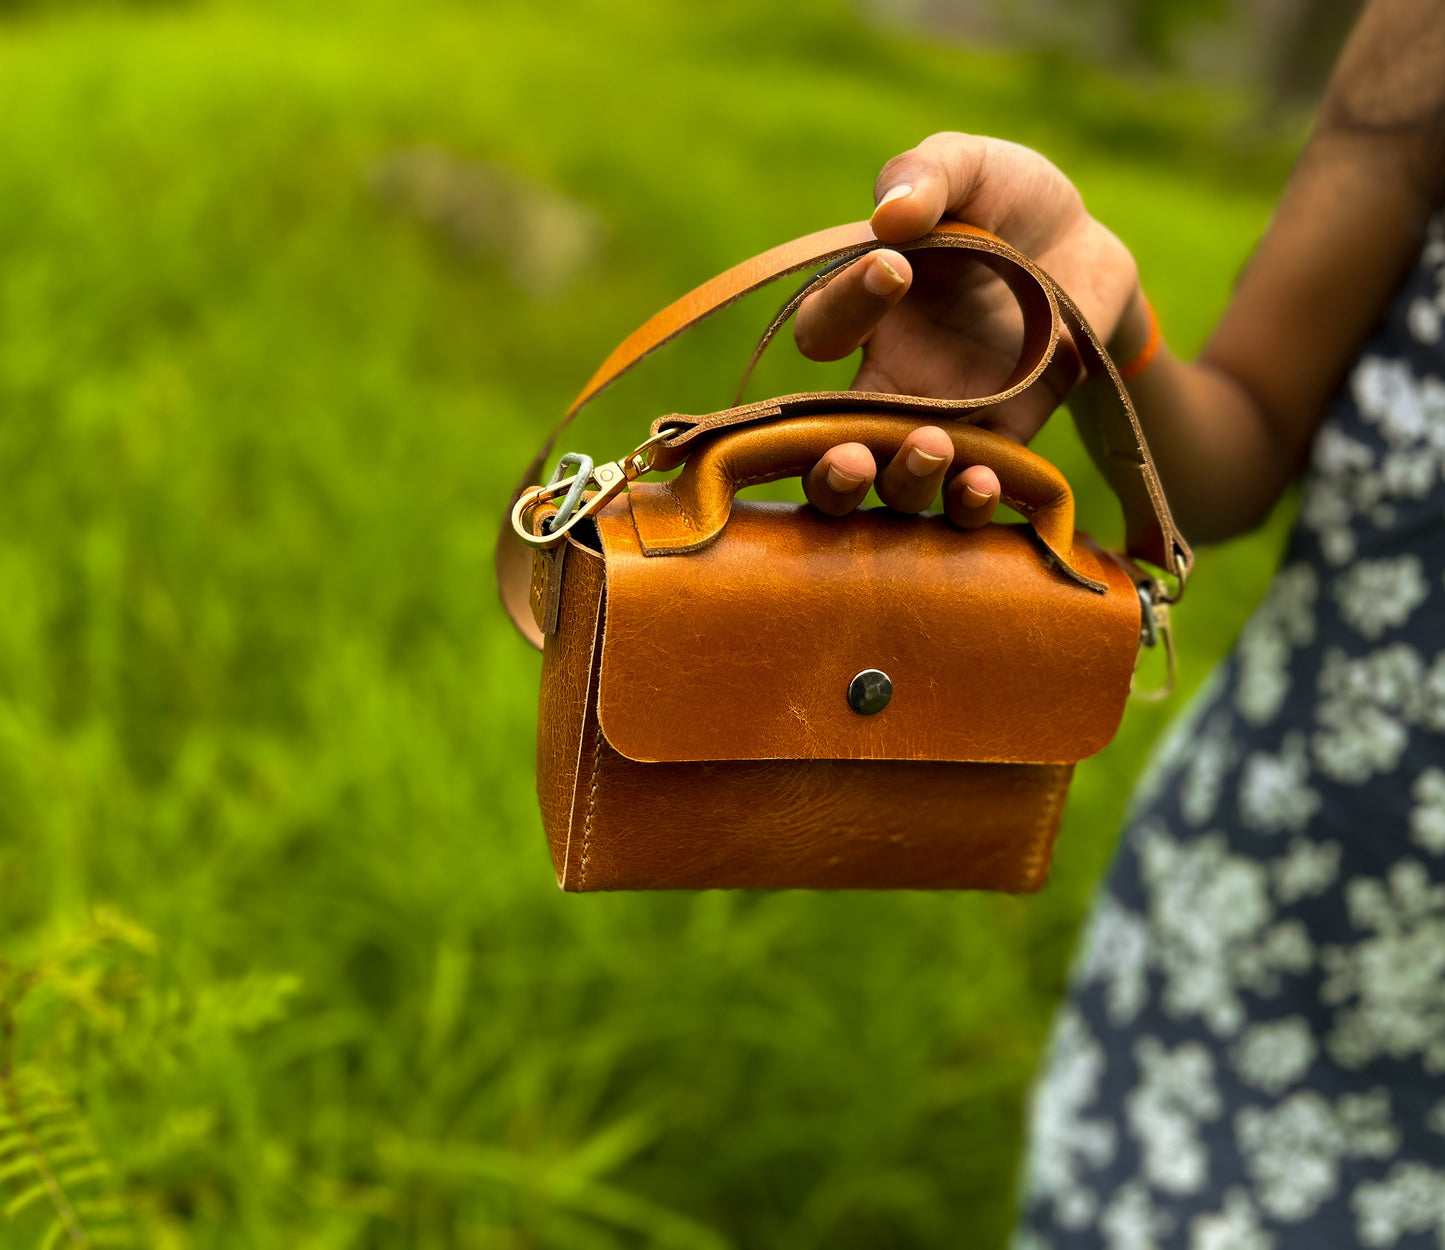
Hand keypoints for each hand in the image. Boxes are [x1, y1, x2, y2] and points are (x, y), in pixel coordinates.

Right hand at [799, 133, 1138, 522]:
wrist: (1086, 245)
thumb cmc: (1006, 199)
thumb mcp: (969, 166)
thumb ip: (927, 174)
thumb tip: (892, 215)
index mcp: (864, 312)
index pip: (823, 329)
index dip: (846, 306)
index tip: (895, 267)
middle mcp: (890, 377)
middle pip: (829, 448)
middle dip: (827, 467)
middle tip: (849, 454)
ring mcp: (943, 419)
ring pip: (896, 485)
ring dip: (903, 483)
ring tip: (934, 448)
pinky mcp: (1002, 443)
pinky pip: (971, 493)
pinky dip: (969, 501)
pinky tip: (981, 482)